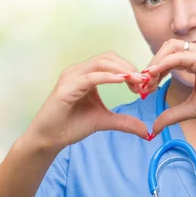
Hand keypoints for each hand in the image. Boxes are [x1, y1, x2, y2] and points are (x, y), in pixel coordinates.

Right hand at [24, 51, 150, 151]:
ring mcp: (71, 77)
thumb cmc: (72, 126)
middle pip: (109, 58)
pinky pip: (90, 77)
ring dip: (122, 70)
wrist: (49, 139)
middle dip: (129, 67)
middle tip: (144, 82)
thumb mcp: (105, 121)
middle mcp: (78, 71)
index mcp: (87, 75)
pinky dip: (108, 77)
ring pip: (101, 63)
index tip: (145, 84)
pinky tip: (122, 81)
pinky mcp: (66, 88)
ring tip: (137, 81)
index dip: (130, 69)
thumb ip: (124, 122)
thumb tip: (146, 131)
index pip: (112, 62)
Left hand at [140, 39, 195, 133]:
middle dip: (152, 64)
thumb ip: (172, 114)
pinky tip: (154, 75)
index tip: (145, 87)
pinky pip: (180, 57)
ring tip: (147, 81)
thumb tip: (154, 128)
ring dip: (156, 63)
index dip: (155, 68)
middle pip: (167, 47)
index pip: (170, 54)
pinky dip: (164, 64)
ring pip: (171, 48)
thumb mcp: (190, 108)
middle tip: (143, 84)